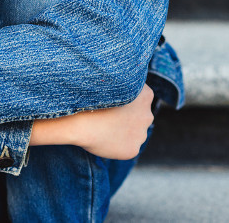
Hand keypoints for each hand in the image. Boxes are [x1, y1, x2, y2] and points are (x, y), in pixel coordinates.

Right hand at [32, 84, 154, 159]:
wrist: (80, 119)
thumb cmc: (90, 95)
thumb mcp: (111, 80)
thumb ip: (122, 84)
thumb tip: (121, 80)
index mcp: (146, 94)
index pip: (140, 99)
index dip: (125, 101)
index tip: (112, 103)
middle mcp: (148, 114)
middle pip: (140, 116)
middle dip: (128, 118)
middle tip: (107, 117)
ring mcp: (141, 133)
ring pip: (134, 133)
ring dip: (123, 132)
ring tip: (103, 129)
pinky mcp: (133, 149)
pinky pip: (126, 147)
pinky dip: (117, 146)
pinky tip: (103, 140)